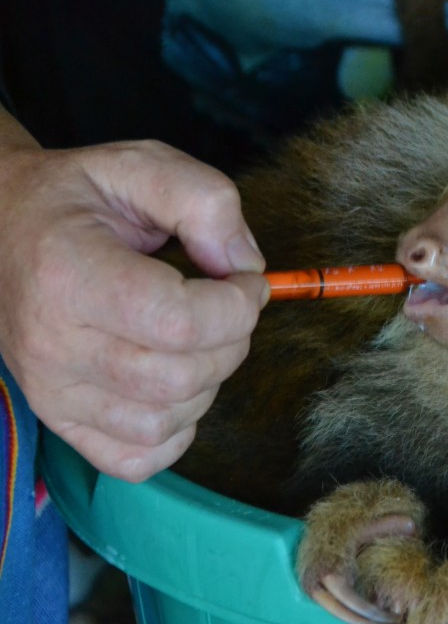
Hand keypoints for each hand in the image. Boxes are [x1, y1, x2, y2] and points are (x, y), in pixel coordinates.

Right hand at [0, 134, 268, 481]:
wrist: (0, 226)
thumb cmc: (75, 198)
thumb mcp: (139, 166)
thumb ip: (204, 201)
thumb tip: (245, 265)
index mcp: (68, 274)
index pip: (179, 322)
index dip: (238, 304)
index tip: (246, 279)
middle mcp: (52, 343)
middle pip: (181, 378)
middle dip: (233, 340)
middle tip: (229, 305)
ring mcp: (51, 390)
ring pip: (166, 421)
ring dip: (209, 381)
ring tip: (199, 337)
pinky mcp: (59, 418)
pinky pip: (137, 457)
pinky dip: (176, 430)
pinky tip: (177, 382)